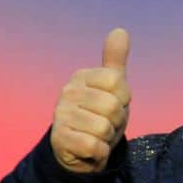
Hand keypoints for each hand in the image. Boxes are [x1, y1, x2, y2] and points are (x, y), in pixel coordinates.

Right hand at [50, 28, 131, 172]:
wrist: (80, 151)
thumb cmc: (100, 116)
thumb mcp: (112, 88)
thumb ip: (115, 61)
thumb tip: (120, 31)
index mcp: (81, 76)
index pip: (117, 82)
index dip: (123, 99)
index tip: (114, 105)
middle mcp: (67, 92)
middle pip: (112, 106)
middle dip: (116, 121)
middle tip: (106, 124)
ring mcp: (60, 115)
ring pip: (104, 127)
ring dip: (107, 138)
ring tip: (98, 136)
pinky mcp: (59, 139)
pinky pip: (94, 145)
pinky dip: (99, 152)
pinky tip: (91, 149)